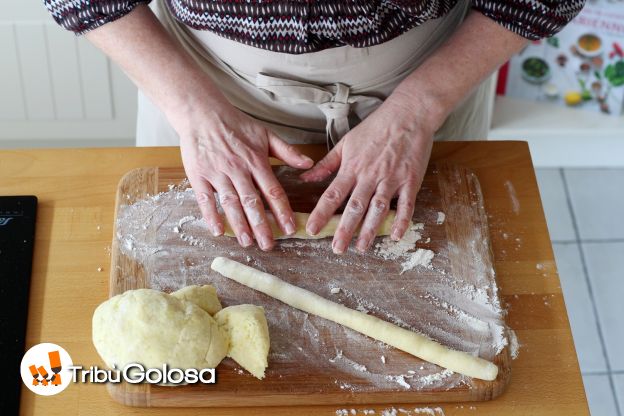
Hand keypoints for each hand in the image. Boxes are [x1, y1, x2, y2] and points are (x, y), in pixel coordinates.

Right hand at [179, 98, 313, 250]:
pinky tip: (218, 230)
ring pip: (231, 203)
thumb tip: (309, 163)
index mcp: (256, 161)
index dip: (282, 211)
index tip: (289, 228)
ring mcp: (217, 173)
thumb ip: (287, 151)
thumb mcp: (265, 134)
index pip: (272, 190)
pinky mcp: (198, 175)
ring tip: (247, 242)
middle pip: (252, 202)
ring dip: (239, 224)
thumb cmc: (235, 124)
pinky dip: (211, 215)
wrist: (202, 112)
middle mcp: (238, 169)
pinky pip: (205, 199)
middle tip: (268, 245)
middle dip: (261, 225)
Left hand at [300, 93, 434, 253]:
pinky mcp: (410, 181)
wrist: (408, 115)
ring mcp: (391, 179)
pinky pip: (406, 205)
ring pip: (378, 209)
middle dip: (345, 230)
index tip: (312, 229)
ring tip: (361, 247)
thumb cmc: (375, 128)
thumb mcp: (346, 143)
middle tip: (337, 248)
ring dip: (369, 230)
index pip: (332, 194)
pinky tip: (395, 236)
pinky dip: (401, 221)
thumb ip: (326, 164)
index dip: (321, 213)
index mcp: (352, 167)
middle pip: (354, 207)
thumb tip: (305, 177)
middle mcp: (370, 176)